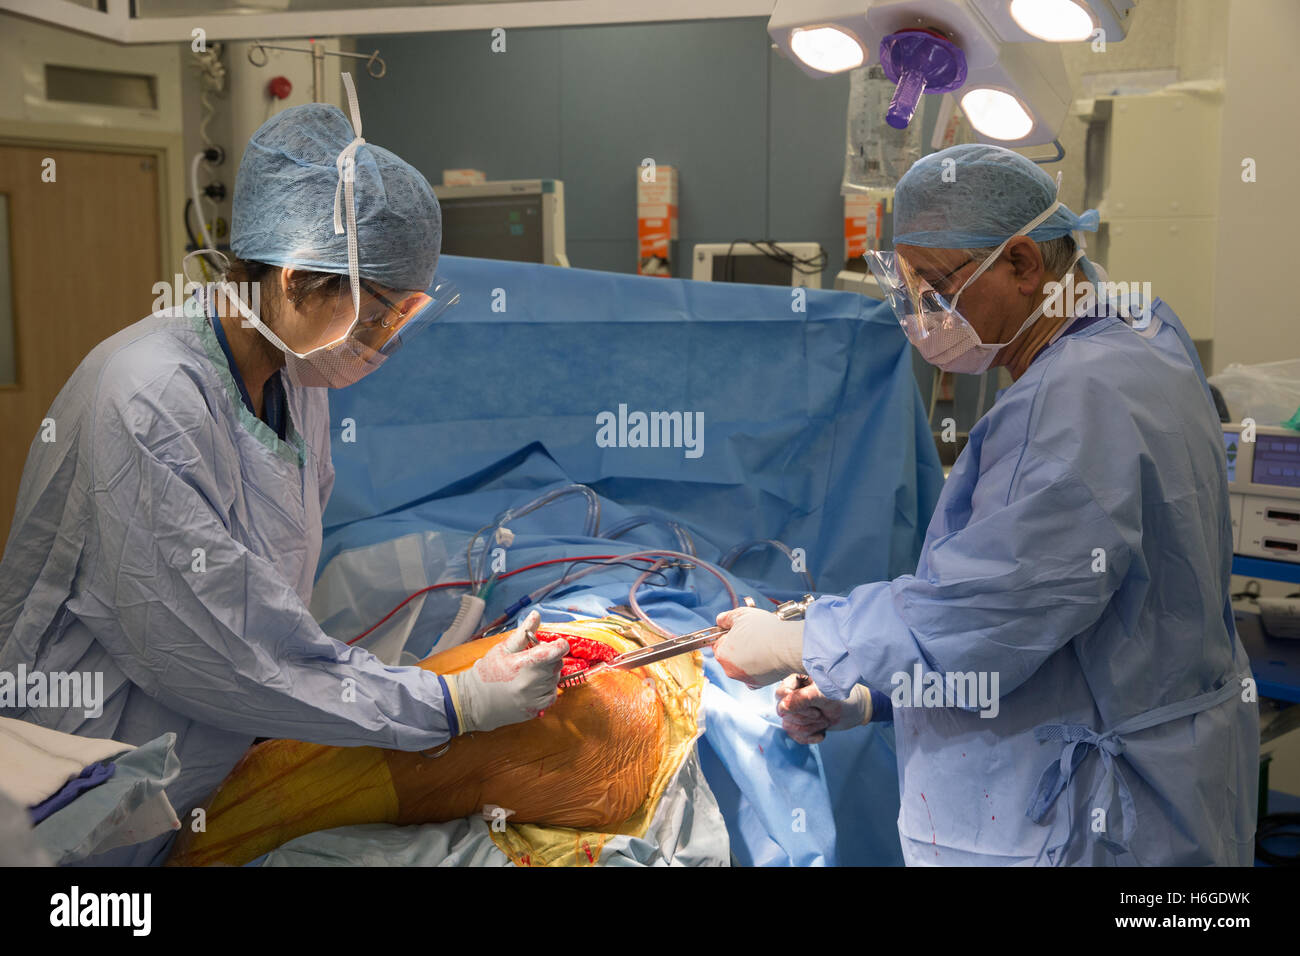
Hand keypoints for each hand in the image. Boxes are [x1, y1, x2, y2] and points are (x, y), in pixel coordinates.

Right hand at [449, 611, 567, 733]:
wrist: (474, 701)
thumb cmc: (487, 673)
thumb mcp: (503, 649)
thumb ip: (523, 633)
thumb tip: (536, 615)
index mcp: (525, 664)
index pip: (557, 651)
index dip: (560, 645)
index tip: (555, 644)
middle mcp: (533, 682)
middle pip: (557, 664)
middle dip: (550, 658)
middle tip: (534, 658)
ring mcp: (535, 698)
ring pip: (555, 679)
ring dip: (548, 674)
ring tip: (529, 674)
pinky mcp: (535, 710)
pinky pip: (552, 694)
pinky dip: (547, 689)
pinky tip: (532, 686)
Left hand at [712, 607, 803, 687]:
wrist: (787, 646)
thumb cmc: (765, 631)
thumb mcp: (741, 614)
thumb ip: (726, 617)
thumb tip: (721, 620)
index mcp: (722, 654)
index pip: (718, 642)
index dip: (728, 634)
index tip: (738, 630)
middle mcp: (730, 670)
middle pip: (729, 655)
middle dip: (737, 646)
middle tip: (751, 636)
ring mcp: (744, 678)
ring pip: (741, 666)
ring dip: (748, 657)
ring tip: (761, 645)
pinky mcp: (758, 683)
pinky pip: (753, 676)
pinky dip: (757, 669)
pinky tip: (764, 658)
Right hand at [774, 675, 870, 743]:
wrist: (856, 712)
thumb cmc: (845, 698)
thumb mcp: (828, 696)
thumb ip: (805, 698)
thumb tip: (783, 706)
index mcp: (798, 681)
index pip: (781, 693)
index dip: (795, 705)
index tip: (816, 708)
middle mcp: (794, 694)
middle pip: (783, 712)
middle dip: (806, 718)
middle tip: (823, 715)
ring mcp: (795, 710)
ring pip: (788, 725)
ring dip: (809, 728)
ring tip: (825, 722)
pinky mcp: (799, 724)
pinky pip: (794, 735)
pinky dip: (809, 737)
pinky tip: (821, 733)